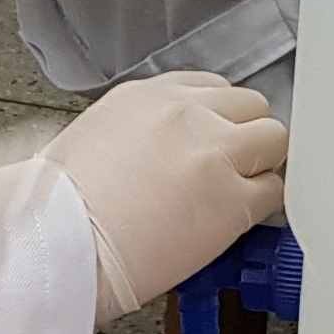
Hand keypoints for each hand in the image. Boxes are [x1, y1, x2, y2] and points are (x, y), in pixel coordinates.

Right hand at [36, 74, 288, 319]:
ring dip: (260, 166)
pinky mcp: (232, 199)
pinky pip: (276, 192)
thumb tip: (154, 150)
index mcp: (146, 95)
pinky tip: (237, 223)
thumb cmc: (57, 208)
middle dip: (244, 137)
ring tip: (235, 196)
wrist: (58, 245)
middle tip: (228, 170)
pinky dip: (264, 207)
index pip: (211, 88)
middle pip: (251, 106)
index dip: (217, 119)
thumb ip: (137, 132)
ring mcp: (214, 152)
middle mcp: (185, 113)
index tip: (211, 141)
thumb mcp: (88, 140)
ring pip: (274, 140)